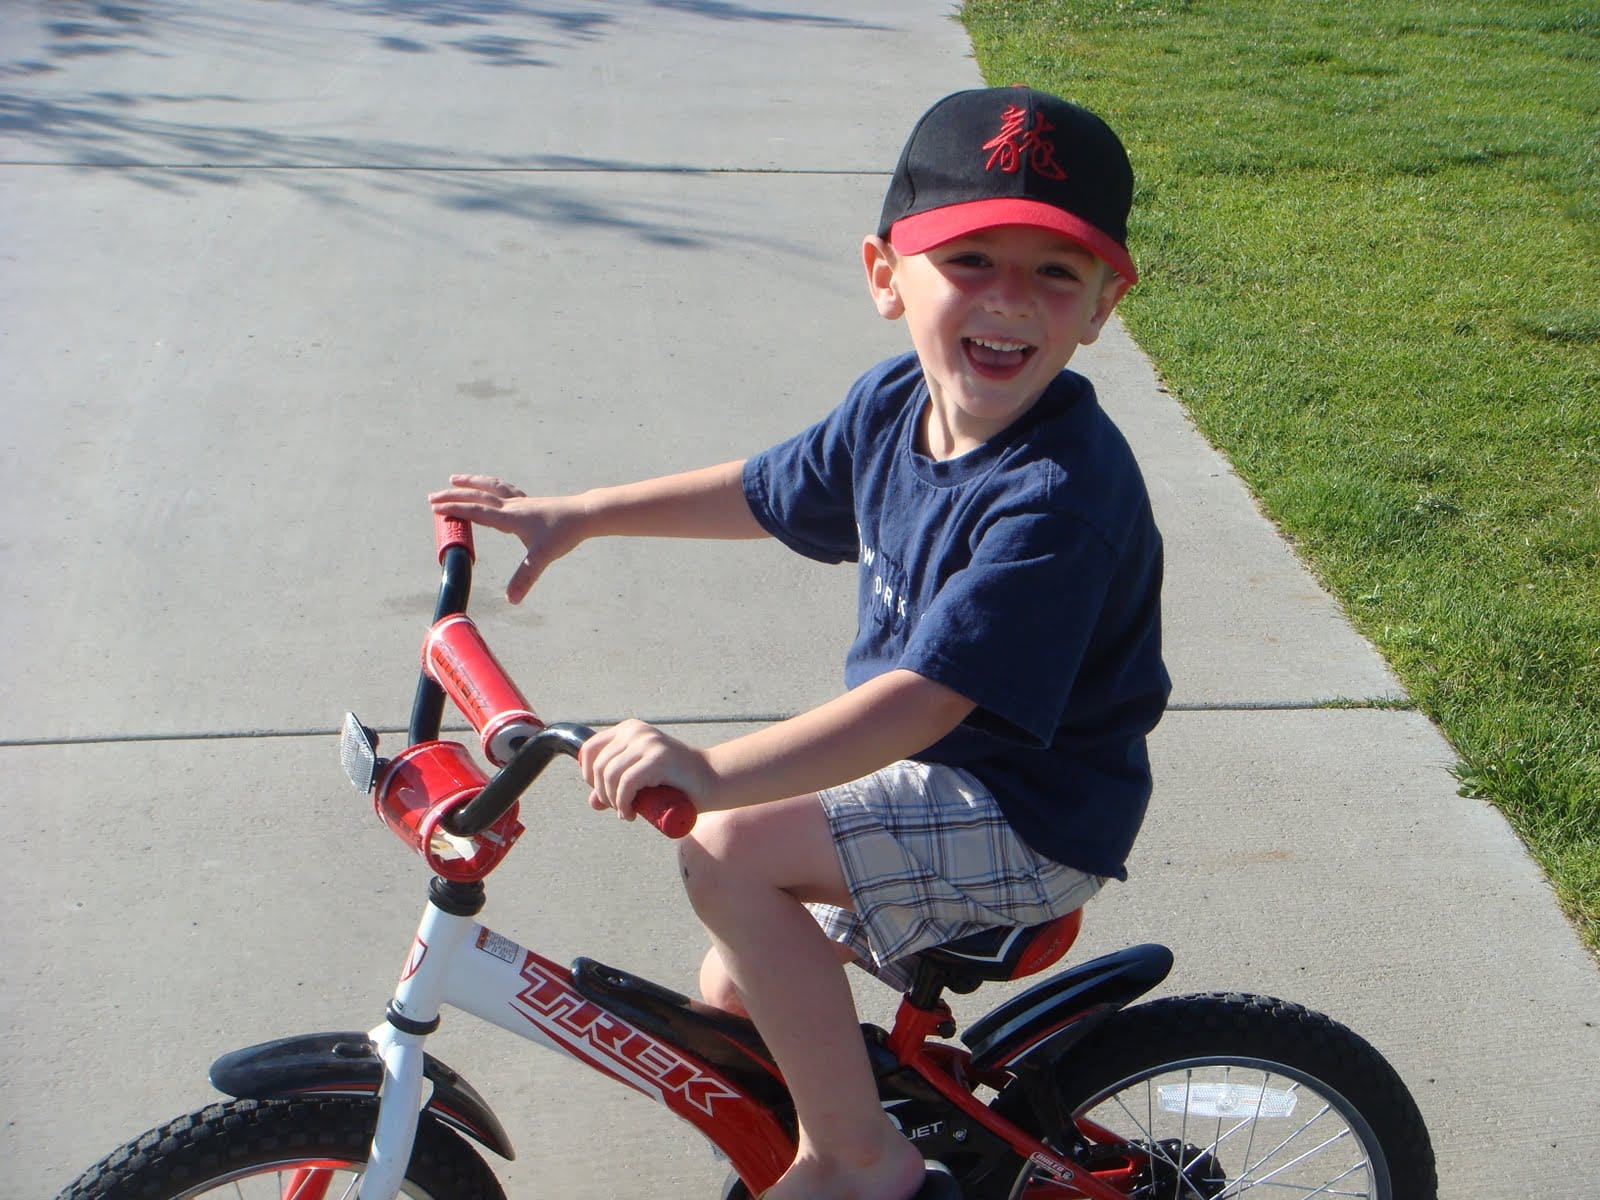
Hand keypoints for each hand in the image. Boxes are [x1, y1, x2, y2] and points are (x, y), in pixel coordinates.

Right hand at [428, 475, 585, 603]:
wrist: (584, 514)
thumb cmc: (563, 533)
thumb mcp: (542, 557)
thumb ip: (525, 577)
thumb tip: (512, 600)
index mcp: (510, 517)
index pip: (476, 511)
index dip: (455, 509)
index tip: (436, 508)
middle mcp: (512, 506)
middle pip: (477, 496)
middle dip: (453, 496)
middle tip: (432, 497)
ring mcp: (520, 501)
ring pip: (489, 487)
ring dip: (470, 483)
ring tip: (454, 479)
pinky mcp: (528, 501)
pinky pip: (503, 489)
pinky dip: (490, 486)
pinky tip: (490, 489)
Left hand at [579, 720, 712, 821]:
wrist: (712, 780)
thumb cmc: (677, 782)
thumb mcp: (641, 781)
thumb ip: (616, 787)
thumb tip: (593, 802)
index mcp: (629, 729)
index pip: (589, 749)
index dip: (588, 775)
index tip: (602, 792)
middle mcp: (636, 731)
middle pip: (598, 766)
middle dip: (602, 793)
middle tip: (618, 808)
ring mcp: (648, 742)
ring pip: (609, 775)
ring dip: (613, 801)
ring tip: (626, 812)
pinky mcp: (658, 757)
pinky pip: (626, 783)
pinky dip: (623, 803)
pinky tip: (630, 814)